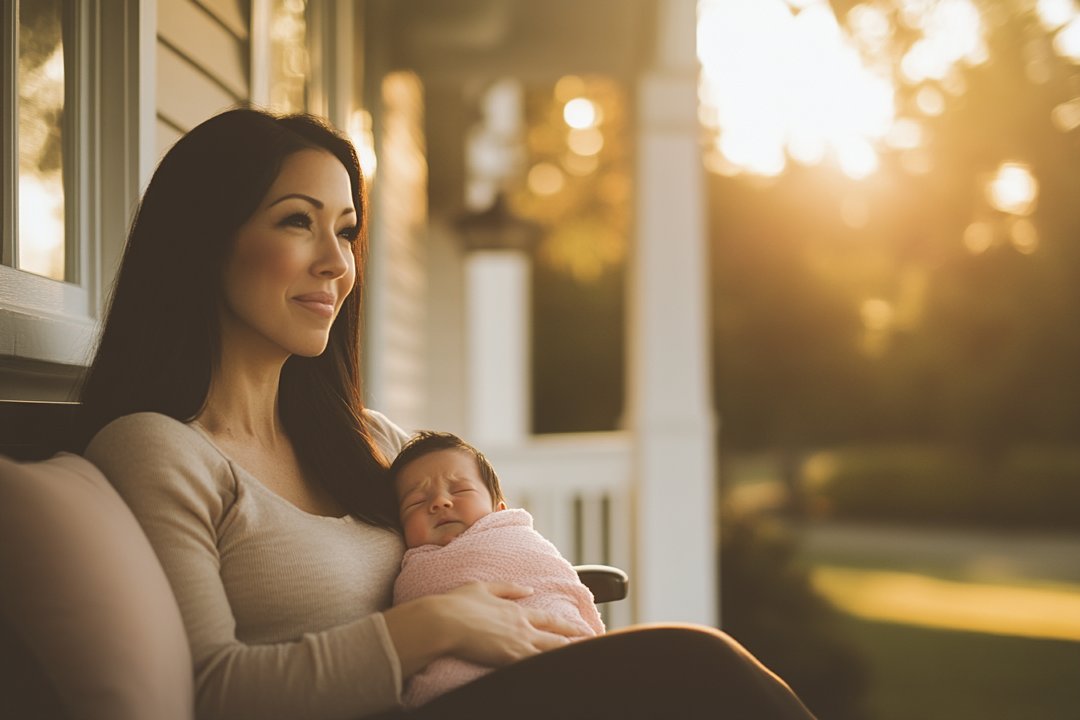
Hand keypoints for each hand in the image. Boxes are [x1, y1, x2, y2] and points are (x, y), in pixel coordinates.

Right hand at [440, 582, 579, 666]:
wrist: (443, 620)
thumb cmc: (457, 604)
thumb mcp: (483, 587)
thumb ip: (507, 588)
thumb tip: (528, 589)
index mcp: (516, 611)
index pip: (549, 620)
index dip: (568, 626)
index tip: (583, 629)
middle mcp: (522, 627)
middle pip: (557, 638)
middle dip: (577, 643)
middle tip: (595, 648)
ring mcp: (517, 644)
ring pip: (550, 653)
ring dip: (566, 656)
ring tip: (584, 662)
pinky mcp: (508, 659)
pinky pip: (535, 667)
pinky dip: (548, 669)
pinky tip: (559, 673)